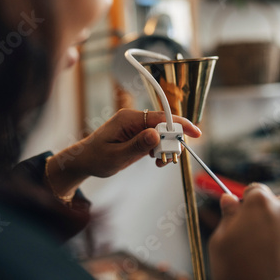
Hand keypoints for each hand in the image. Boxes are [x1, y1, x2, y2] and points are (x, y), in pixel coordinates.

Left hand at [46, 109, 201, 195]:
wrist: (84, 161)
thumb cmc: (97, 158)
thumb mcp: (117, 155)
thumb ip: (137, 145)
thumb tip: (157, 134)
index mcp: (129, 119)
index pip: (161, 117)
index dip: (180, 124)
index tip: (195, 133)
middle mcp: (135, 119)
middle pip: (164, 125)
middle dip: (172, 141)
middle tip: (169, 159)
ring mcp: (137, 127)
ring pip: (162, 134)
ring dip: (166, 147)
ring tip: (161, 163)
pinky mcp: (138, 136)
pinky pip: (156, 139)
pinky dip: (160, 150)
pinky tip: (156, 161)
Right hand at [209, 183, 279, 279]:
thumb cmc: (236, 273)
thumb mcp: (220, 241)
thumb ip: (228, 215)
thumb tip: (229, 199)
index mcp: (262, 203)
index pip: (257, 190)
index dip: (249, 205)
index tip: (247, 217)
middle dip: (271, 217)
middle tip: (260, 241)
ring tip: (274, 257)